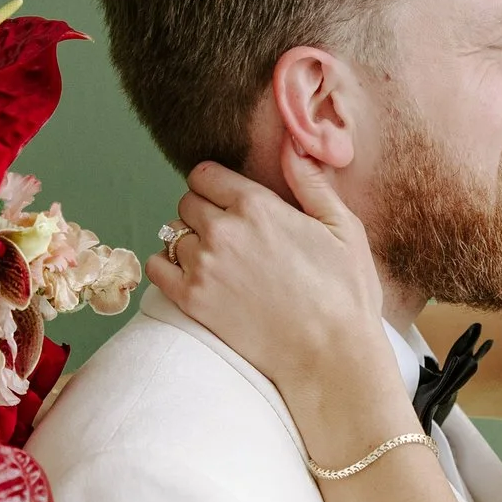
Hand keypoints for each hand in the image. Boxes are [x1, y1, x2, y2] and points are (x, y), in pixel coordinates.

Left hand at [147, 148, 388, 401]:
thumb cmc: (345, 293)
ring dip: (189, 243)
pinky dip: (167, 267)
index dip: (216, 186)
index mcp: (257, 205)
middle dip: (204, 213)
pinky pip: (156, 267)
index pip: (204, 175)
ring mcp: (203, 266)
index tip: (229, 201)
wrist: (331, 356)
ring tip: (218, 263)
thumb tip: (291, 146)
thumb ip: (310, 183)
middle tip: (229, 237)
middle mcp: (223, 230)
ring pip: (172, 235)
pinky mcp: (192, 300)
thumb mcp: (343, 227)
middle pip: (187, 203)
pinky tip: (192, 277)